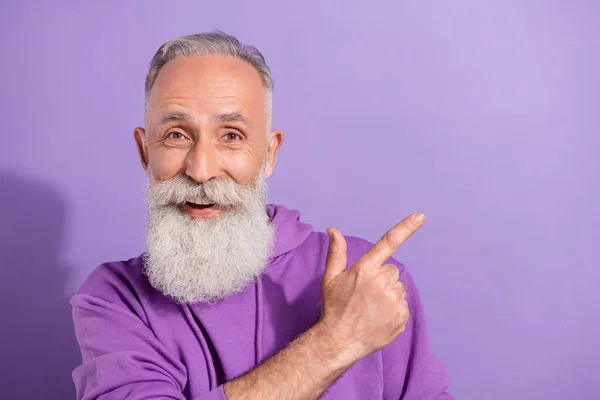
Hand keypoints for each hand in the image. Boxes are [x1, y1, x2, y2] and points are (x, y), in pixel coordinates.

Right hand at [317, 212, 425, 361]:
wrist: (340, 341)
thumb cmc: (334, 308)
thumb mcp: (330, 278)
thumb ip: (336, 252)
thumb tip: (333, 229)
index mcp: (365, 269)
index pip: (388, 242)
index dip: (406, 228)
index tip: (421, 216)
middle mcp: (382, 281)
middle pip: (392, 271)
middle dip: (382, 279)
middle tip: (365, 294)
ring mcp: (394, 299)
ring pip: (398, 288)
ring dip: (388, 294)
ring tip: (371, 308)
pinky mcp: (402, 315)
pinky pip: (402, 305)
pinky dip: (393, 310)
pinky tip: (379, 317)